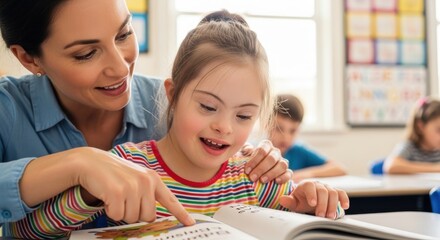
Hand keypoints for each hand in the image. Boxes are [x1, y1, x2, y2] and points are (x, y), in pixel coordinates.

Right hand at [74, 147, 194, 224]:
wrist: (90, 162)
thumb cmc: (113, 174)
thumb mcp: (135, 179)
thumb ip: (147, 194)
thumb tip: (152, 217)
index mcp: (153, 179)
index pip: (170, 200)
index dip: (181, 214)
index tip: (190, 223)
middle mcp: (146, 182)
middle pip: (147, 217)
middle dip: (134, 214)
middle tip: (124, 199)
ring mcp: (133, 186)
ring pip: (131, 218)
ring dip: (121, 212)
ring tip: (115, 195)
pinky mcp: (118, 192)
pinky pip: (117, 216)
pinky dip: (110, 211)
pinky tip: (107, 196)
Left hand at [243, 140, 291, 183]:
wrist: (254, 174)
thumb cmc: (247, 163)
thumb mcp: (243, 156)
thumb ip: (244, 151)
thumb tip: (249, 149)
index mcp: (265, 145)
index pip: (262, 150)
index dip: (254, 160)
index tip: (246, 171)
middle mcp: (275, 152)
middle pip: (272, 158)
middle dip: (261, 169)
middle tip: (252, 178)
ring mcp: (282, 162)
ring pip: (282, 165)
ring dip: (272, 173)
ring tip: (262, 181)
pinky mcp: (287, 172)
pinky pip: (289, 173)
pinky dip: (284, 177)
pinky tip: (276, 182)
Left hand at [279, 180, 348, 218]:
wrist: (309, 200)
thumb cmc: (301, 201)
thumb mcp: (294, 202)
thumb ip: (289, 201)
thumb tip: (282, 199)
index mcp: (306, 184)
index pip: (310, 186)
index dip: (312, 194)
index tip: (312, 204)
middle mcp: (318, 184)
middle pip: (323, 190)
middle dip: (323, 204)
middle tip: (321, 215)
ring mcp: (327, 187)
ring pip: (333, 192)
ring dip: (333, 205)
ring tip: (330, 216)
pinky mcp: (335, 192)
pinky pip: (341, 193)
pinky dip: (344, 199)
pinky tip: (345, 206)